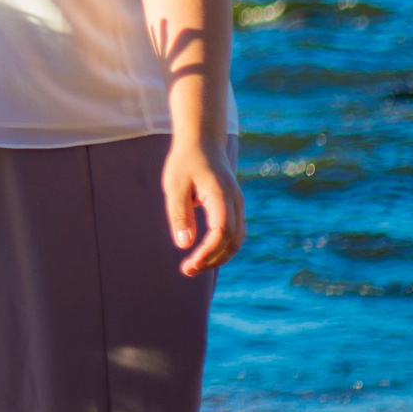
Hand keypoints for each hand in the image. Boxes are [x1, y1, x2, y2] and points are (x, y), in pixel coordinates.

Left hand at [166, 138, 244, 276]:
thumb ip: (180, 214)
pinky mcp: (234, 207)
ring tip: (193, 266)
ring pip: (236, 240)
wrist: (202, 141)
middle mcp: (235, 202)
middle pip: (233, 241)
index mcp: (221, 195)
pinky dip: (221, 247)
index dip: (208, 252)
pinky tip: (202, 253)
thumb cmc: (185, 161)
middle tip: (187, 270)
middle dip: (212, 260)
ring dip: (218, 256)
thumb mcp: (175, 186)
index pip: (222, 232)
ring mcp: (238, 204)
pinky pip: (234, 233)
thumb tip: (184, 245)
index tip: (189, 264)